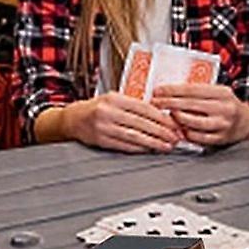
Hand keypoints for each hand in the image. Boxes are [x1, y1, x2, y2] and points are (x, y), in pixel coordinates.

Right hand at [66, 92, 180, 153]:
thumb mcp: (113, 100)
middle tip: (175, 137)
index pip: (144, 108)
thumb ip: (134, 106)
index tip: (174, 124)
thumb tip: (160, 115)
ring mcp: (104, 127)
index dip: (162, 117)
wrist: (73, 119)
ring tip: (166, 146)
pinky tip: (149, 149)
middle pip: (141, 123)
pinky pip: (125, 146)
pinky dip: (139, 148)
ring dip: (153, 142)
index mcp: (114, 99)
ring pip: (134, 136)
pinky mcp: (101, 141)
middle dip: (162, 132)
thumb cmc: (96, 108)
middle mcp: (108, 112)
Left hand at [151, 83, 248, 146]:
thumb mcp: (217, 93)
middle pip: (190, 105)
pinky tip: (178, 129)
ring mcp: (222, 124)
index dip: (172, 90)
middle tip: (155, 103)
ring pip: (193, 122)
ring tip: (167, 115)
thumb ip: (199, 92)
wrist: (247, 122)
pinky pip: (198, 137)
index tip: (158, 90)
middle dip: (169, 103)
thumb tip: (169, 90)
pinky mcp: (220, 139)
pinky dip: (185, 133)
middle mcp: (223, 108)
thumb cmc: (226, 105)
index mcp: (221, 93)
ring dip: (176, 118)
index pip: (192, 89)